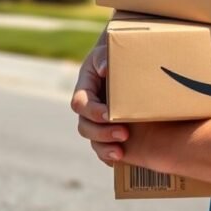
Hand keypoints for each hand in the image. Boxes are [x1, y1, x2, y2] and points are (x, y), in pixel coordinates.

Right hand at [71, 40, 128, 166]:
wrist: (130, 62)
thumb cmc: (117, 54)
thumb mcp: (108, 51)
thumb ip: (105, 57)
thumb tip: (104, 68)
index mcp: (85, 88)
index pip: (80, 104)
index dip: (93, 111)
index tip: (109, 114)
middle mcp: (88, 107)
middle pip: (84, 126)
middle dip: (102, 133)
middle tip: (124, 133)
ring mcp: (97, 121)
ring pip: (93, 140)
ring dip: (105, 147)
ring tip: (121, 152)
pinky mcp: (108, 131)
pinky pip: (103, 149)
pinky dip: (109, 156)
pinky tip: (121, 159)